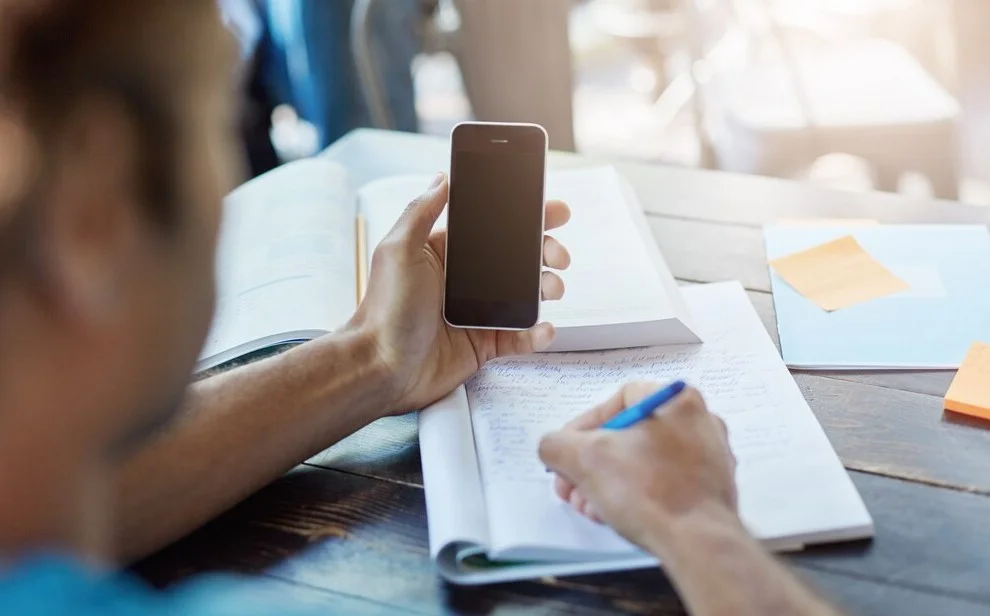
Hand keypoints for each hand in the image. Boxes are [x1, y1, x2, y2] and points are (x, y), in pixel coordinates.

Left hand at [350, 172, 570, 412]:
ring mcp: (476, 313)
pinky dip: (536, 333)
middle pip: (517, 260)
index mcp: (446, 254)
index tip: (552, 212)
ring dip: (546, 288)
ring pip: (525, 296)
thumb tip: (442, 177)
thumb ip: (421, 211)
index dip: (524, 220)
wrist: (381, 367)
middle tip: (558, 255)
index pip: (492, 229)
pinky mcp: (483, 344)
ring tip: (553, 288)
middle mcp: (464, 281)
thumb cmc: (383, 310)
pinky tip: (544, 328)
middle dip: (545, 253)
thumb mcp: (398, 251)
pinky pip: (519, 337)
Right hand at [538, 382, 737, 552]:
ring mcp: (710, 456)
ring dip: (608, 482)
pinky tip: (616, 515)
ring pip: (644, 461)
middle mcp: (699, 421)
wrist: (698, 543)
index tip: (568, 453)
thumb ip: (557, 444)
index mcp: (676, 399)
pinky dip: (636, 495)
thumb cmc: (649, 492)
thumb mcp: (584, 459)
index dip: (583, 427)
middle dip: (592, 463)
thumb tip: (553, 447)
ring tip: (590, 507)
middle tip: (573, 486)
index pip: (617, 401)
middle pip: (628, 435)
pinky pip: (664, 482)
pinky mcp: (712, 488)